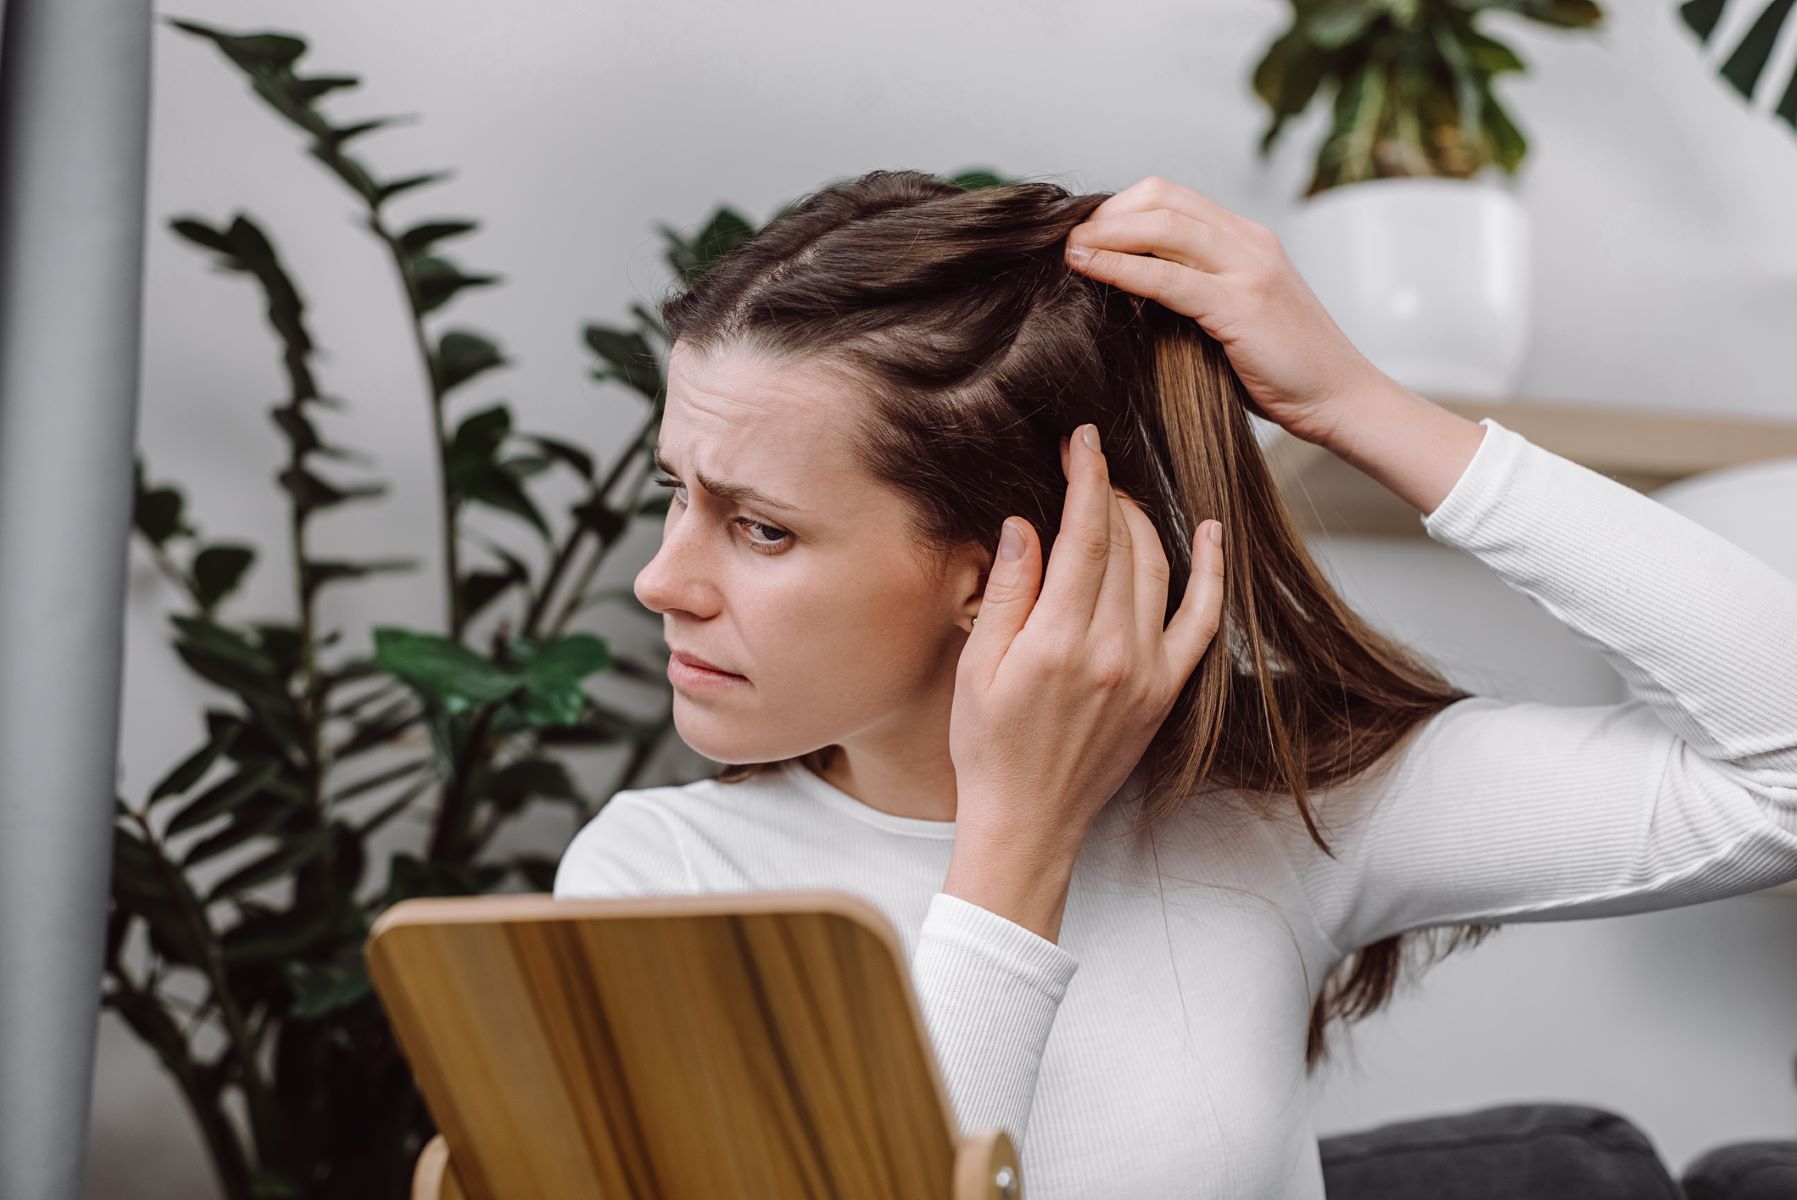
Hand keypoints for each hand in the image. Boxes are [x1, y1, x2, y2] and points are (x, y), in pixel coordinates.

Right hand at [948, 422, 1226, 867]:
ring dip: (1142, 522)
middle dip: (1106, 492)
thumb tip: (1025, 524)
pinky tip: (1211, 534)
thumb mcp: (978, 667)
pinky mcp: (1167, 690)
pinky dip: (1211, 573)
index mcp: (1060, 642)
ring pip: (1159, 570)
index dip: (1086, 478)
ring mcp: (1149, 671)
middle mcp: (1115, 651)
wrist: (1029, 823)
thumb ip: (1009, 591)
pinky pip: (1202, 620)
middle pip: (1123, 544)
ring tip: (1117, 496)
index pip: (1084, 536)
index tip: (1082, 439)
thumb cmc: (990, 749)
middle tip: (1086, 462)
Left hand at [1063, 175, 1393, 446]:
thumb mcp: (1232, 318)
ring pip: (1161, 228)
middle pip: (1161, 198)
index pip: (1172, 197)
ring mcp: (1249, 269)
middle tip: (1065, 240)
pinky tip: (1088, 270)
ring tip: (1066, 251)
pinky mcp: (1241, 306)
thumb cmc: (1283, 371)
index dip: (1120, 208)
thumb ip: (1192, 295)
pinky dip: (1120, 268)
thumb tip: (1126, 294)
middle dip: (1105, 214)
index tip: (1084, 234)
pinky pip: (1167, 278)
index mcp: (1247, 239)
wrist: (1342, 399)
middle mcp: (1249, 242)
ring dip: (1104, 234)